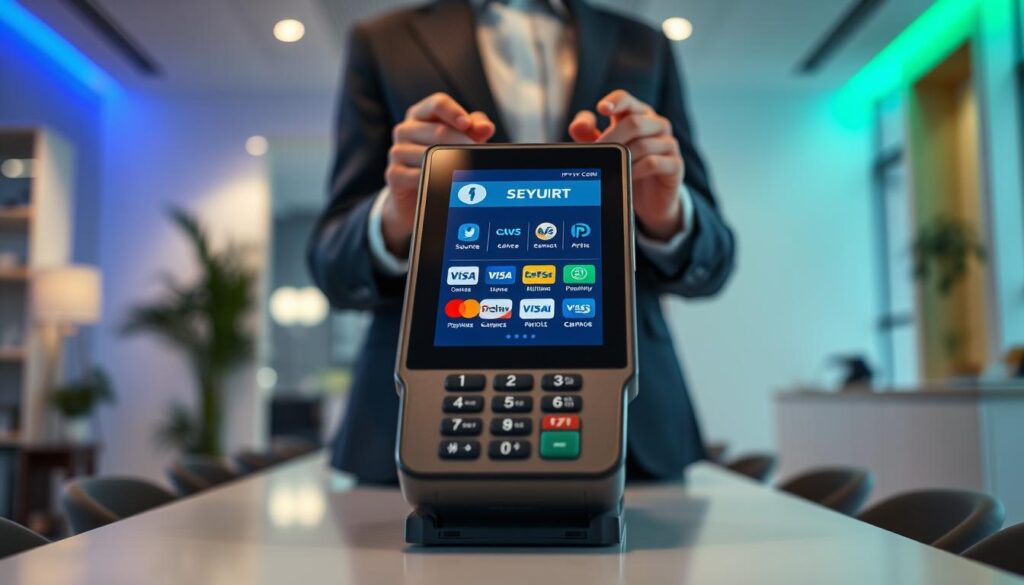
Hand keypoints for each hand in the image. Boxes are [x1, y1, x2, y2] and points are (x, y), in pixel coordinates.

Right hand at [382, 93, 494, 256]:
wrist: (418, 194)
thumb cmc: (442, 160)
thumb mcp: (460, 141)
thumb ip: (474, 129)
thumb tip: (487, 127)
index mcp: (421, 115)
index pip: (438, 103)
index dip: (454, 112)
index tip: (467, 124)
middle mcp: (405, 129)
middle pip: (438, 130)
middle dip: (461, 142)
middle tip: (477, 153)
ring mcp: (397, 152)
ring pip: (427, 153)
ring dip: (450, 162)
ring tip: (467, 171)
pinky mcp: (394, 174)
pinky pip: (417, 175)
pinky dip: (434, 179)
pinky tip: (447, 183)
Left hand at [569, 90, 684, 240]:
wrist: (651, 198)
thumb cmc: (627, 166)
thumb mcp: (605, 149)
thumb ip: (589, 135)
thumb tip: (576, 126)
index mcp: (637, 114)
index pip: (626, 100)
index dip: (615, 101)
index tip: (601, 108)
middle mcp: (656, 125)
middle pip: (635, 122)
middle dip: (612, 137)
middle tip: (598, 151)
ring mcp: (668, 144)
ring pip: (644, 144)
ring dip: (623, 157)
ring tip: (610, 167)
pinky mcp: (675, 165)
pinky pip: (654, 163)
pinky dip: (636, 170)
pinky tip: (627, 176)